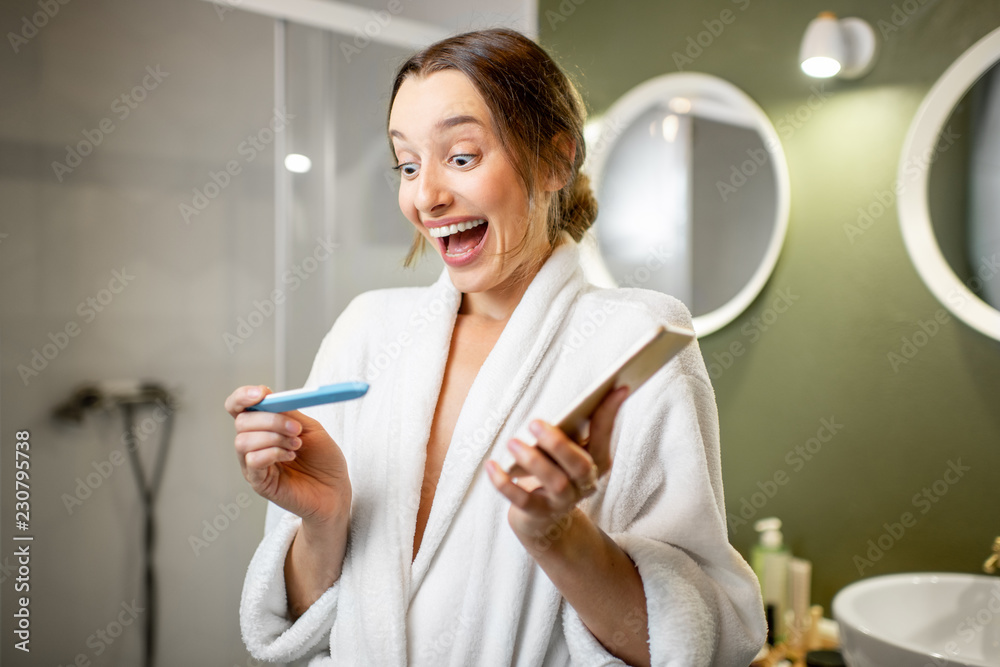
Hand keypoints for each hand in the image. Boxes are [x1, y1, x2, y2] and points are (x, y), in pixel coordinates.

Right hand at [225, 385, 350, 526]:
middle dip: (271, 420)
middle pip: (241, 421)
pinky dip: (273, 453)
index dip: (242, 396)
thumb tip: (269, 396)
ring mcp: (253, 464)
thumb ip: (288, 413)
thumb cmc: (324, 459)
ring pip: (243, 441)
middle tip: (295, 429)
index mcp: (263, 427)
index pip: (237, 407)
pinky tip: (290, 457)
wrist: (335, 489)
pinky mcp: (258, 482)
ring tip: (296, 445)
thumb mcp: (309, 428)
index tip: (262, 393)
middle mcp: (253, 444)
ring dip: (274, 438)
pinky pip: (252, 461)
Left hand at [486, 386, 628, 546]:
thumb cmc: (554, 469)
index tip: (618, 386)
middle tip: (534, 423)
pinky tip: (491, 466)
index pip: (604, 435)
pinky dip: (505, 484)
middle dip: (559, 444)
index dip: (610, 412)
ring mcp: (563, 501)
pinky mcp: (538, 513)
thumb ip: (574, 427)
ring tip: (512, 443)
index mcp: (596, 461)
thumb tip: (585, 393)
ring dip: (534, 462)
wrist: (542, 517)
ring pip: (556, 483)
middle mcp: (584, 483)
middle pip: (580, 465)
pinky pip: (522, 500)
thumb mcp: (567, 448)